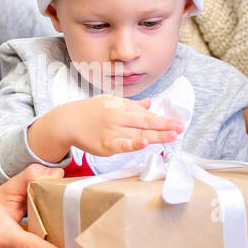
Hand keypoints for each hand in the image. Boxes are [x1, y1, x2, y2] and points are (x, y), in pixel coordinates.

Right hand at [34, 95, 183, 160]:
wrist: (67, 121)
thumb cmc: (89, 112)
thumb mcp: (110, 102)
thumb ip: (131, 105)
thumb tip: (150, 103)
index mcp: (121, 107)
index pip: (146, 114)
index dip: (162, 119)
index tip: (178, 123)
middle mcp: (118, 117)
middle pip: (145, 122)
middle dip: (164, 125)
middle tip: (180, 128)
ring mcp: (112, 131)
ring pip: (137, 133)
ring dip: (155, 135)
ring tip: (172, 136)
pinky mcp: (105, 145)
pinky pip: (122, 145)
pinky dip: (133, 143)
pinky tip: (144, 142)